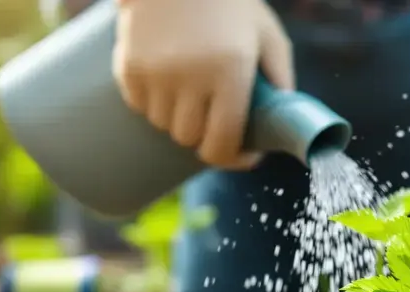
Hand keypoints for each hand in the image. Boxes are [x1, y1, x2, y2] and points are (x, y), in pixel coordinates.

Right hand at [112, 0, 293, 168]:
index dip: (234, 158)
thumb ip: (282, 80)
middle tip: (218, 120)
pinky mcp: (127, 66)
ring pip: (164, 125)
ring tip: (193, 95)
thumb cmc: (231, 2)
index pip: (222, 143)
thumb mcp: (268, 35)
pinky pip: (140, 106)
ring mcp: (154, 73)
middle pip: (190, 139)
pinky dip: (154, 102)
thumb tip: (282, 125)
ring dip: (179, 119)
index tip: (245, 154)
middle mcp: (189, 77)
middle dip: (207, 136)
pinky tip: (168, 80)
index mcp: (229, 71)